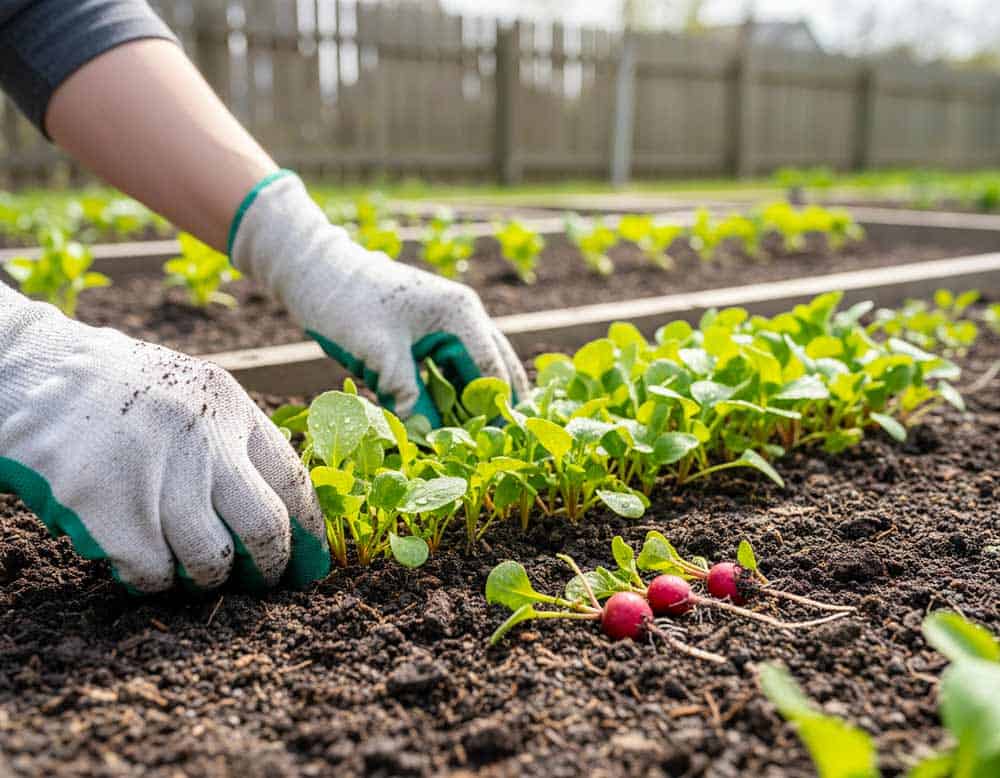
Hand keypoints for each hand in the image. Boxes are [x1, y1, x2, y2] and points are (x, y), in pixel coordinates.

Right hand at [0, 286, 328, 592]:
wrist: (26, 369)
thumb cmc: (113, 391)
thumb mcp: (187, 391)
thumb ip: (230, 439)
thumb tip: (281, 512)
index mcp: (227, 405)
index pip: (293, 480)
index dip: (308, 532)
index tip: (310, 563)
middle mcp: (201, 436)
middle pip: (265, 528)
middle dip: (269, 568)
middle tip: (260, 583)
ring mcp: (154, 471)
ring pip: (209, 560)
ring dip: (206, 579)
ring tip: (192, 575)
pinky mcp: (104, 504)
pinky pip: (152, 572)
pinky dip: (153, 582)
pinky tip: (142, 568)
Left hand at [231, 173, 528, 426]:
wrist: (315, 273)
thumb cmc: (346, 307)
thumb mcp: (380, 357)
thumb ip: (410, 398)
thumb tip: (432, 439)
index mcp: (460, 315)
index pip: (493, 372)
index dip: (494, 411)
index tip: (491, 445)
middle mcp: (463, 315)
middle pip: (494, 369)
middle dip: (493, 407)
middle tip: (493, 446)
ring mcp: (447, 321)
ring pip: (474, 369)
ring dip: (471, 402)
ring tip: (470, 439)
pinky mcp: (429, 331)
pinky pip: (451, 367)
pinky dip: (451, 392)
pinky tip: (444, 419)